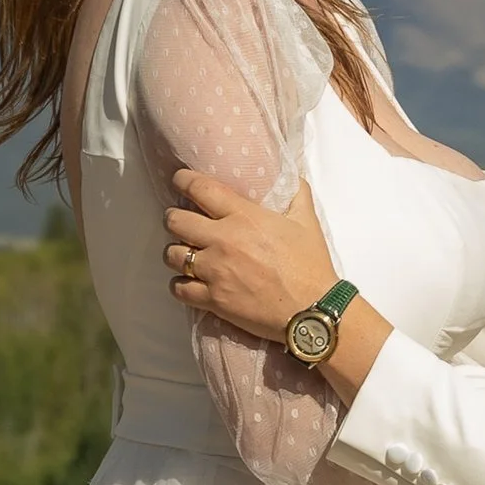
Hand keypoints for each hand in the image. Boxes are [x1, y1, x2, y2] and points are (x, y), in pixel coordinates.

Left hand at [165, 171, 336, 340]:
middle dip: (174, 219)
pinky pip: (178, 288)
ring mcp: (214, 271)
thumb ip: (296, 193)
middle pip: (175, 221)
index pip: (200, 189)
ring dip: (176, 252)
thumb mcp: (307, 221)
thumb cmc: (311, 265)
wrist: (312, 310)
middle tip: (181, 222)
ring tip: (185, 253)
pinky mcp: (213, 299)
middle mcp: (223, 240)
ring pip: (171, 255)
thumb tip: (289, 175)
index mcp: (244, 216)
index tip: (179, 180)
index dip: (183, 181)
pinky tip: (189, 282)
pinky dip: (180, 285)